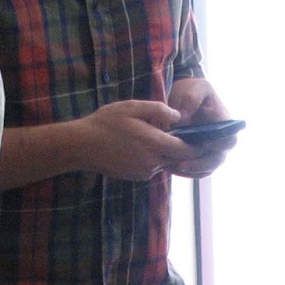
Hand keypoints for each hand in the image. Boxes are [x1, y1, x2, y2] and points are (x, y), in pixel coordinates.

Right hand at [76, 100, 190, 180]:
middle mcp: (153, 162)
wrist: (82, 146)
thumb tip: (178, 116)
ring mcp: (145, 172)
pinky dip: (152, 158)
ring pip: (164, 162)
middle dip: (180, 148)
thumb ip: (159, 110)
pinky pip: (152, 168)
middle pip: (177, 158)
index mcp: (155, 144)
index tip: (203, 139)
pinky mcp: (136, 177)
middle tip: (179, 134)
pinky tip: (138, 147)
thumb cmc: (106, 123)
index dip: (197, 145)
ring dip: (164, 152)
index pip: (187, 150)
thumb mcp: (133, 107)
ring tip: (151, 137)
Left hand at [167, 78, 236, 178]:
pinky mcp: (197, 157)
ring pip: (205, 169)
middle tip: (182, 164)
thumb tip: (182, 118)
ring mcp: (209, 151)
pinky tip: (167, 167)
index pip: (229, 139)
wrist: (183, 97)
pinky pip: (194, 171)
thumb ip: (191, 99)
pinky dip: (182, 172)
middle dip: (200, 164)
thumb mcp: (194, 88)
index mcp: (224, 124)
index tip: (205, 143)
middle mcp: (220, 141)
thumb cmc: (193, 90)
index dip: (220, 144)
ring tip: (169, 167)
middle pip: (217, 159)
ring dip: (189, 170)